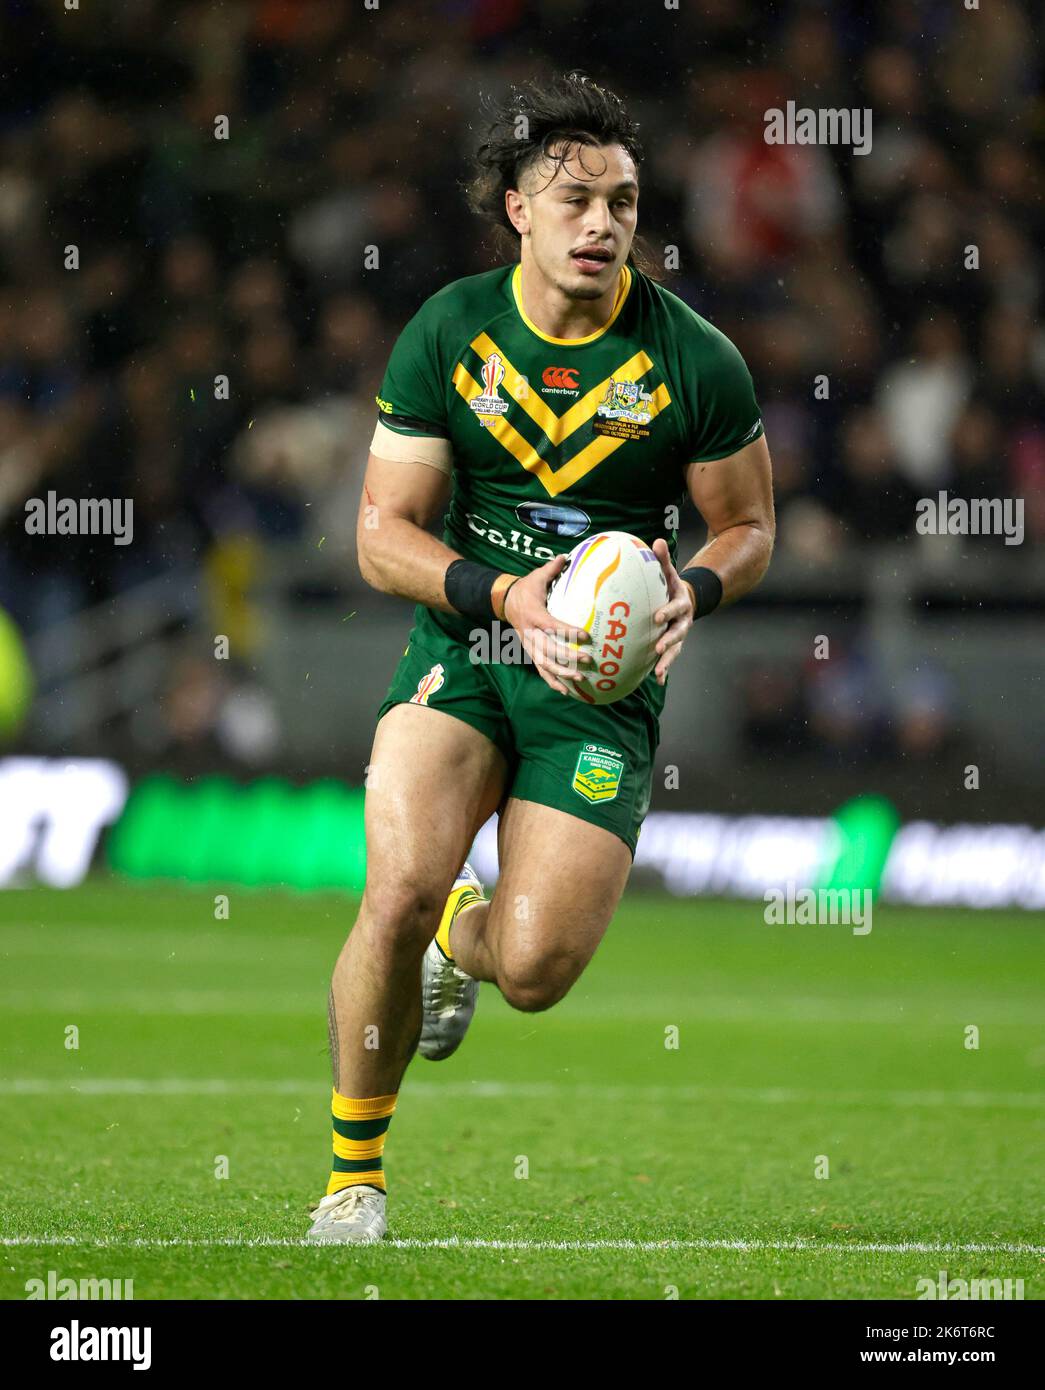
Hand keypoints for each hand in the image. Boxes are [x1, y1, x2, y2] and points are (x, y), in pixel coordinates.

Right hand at [503, 553, 592, 695]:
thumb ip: (551, 568)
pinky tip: (566, 691)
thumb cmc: (526, 588)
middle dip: (567, 658)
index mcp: (533, 614)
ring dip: (561, 673)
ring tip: (580, 679)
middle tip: (587, 661)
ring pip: (544, 664)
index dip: (567, 631)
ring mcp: (529, 645)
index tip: (586, 636)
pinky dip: (552, 681)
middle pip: (548, 650)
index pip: (551, 625)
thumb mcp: (536, 576)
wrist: (504, 601)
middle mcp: (530, 633)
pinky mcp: (530, 652)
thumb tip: (566, 556)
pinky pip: (541, 670)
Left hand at [651, 538, 694, 684]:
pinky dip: (665, 669)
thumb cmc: (672, 586)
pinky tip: (658, 680)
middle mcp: (683, 622)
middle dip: (669, 641)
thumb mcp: (670, 573)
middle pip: (678, 633)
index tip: (657, 617)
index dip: (668, 612)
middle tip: (659, 647)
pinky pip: (670, 658)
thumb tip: (656, 541)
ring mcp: (680, 636)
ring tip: (658, 673)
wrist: (688, 601)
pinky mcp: (674, 645)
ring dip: (667, 661)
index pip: (675, 608)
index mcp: (681, 605)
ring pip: (675, 650)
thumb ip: (663, 560)